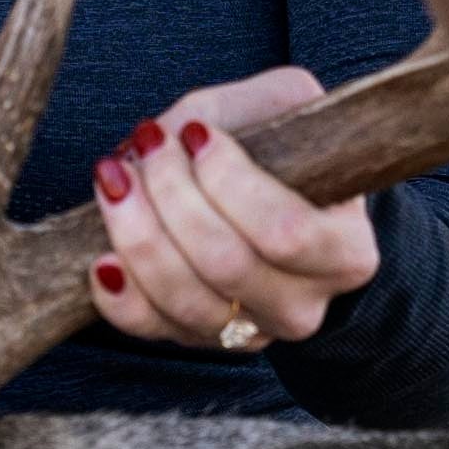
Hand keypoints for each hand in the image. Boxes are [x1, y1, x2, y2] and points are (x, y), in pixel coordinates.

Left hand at [87, 66, 381, 354]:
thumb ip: (227, 110)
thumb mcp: (282, 108)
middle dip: (171, 195)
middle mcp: (304, 306)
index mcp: (345, 253)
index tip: (195, 133)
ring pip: (183, 299)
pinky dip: (118, 293)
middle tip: (147, 145)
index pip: (283, 232)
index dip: (228, 181)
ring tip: (114, 179)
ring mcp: (251, 332)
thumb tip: (160, 140)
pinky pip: (151, 328)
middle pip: (225, 264)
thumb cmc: (287, 154)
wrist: (284, 208)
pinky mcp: (200, 340)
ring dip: (136, 234)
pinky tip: (104, 253)